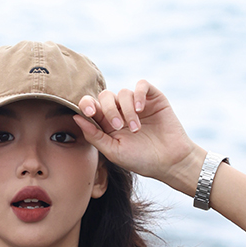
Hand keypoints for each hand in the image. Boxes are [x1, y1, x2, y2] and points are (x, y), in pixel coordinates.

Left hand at [72, 81, 203, 188]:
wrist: (169, 161)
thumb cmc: (141, 160)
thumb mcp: (113, 152)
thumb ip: (94, 136)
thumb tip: (76, 117)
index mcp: (107, 124)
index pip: (91, 106)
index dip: (86, 104)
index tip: (89, 112)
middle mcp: (121, 111)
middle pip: (105, 96)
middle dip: (108, 109)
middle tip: (118, 126)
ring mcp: (137, 104)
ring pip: (123, 93)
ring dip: (127, 110)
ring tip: (136, 128)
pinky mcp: (153, 98)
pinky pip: (141, 85)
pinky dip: (138, 94)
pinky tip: (140, 110)